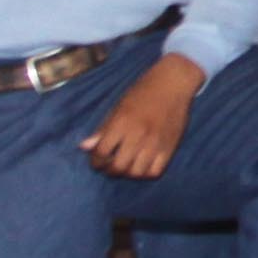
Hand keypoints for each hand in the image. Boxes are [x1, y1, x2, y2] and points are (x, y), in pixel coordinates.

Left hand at [83, 55, 204, 178]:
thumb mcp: (118, 107)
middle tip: (108, 165)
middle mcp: (138, 135)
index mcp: (121, 123)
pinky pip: (154, 172)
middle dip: (108, 169)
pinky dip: (145, 173)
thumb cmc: (142, 92)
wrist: (173, 84)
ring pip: (136, 173)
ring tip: (125, 166)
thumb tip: (85, 147)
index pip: (102, 152)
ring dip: (127, 173)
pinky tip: (141, 165)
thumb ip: (103, 129)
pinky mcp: (169, 148)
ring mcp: (155, 144)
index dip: (95, 160)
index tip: (96, 160)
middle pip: (118, 166)